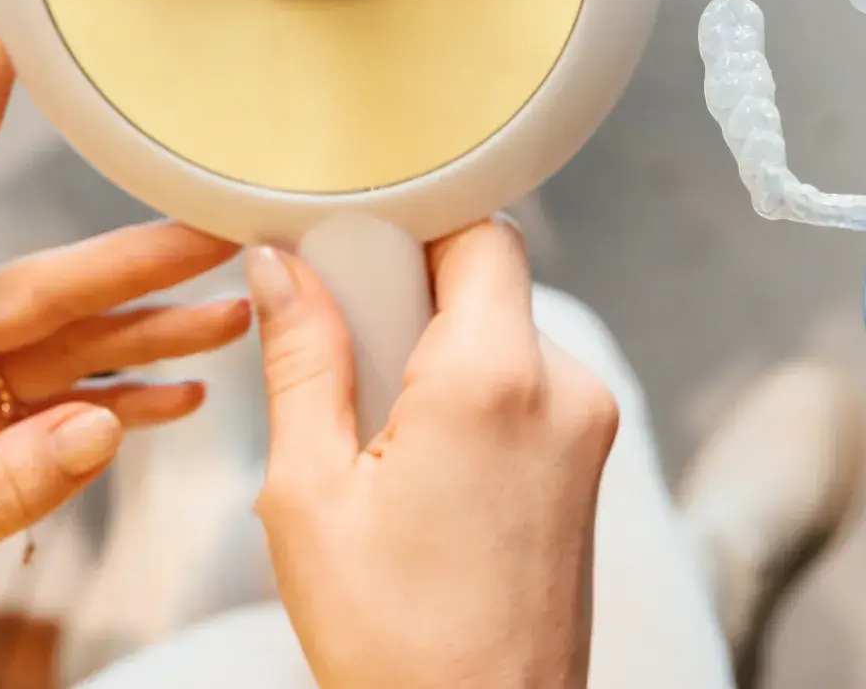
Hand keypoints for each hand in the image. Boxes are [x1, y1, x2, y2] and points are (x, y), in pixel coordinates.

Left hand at [0, 34, 251, 686]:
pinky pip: (73, 413)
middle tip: (216, 227)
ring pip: (76, 350)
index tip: (8, 40)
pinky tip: (184, 393)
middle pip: (48, 294)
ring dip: (155, 334)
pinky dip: (130, 403)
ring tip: (232, 317)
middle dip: (137, 261)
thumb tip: (94, 430)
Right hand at [245, 221, 617, 688]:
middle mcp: (563, 387)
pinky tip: (417, 463)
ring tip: (376, 435)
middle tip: (344, 360)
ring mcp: (586, 426)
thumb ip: (302, 357)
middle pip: (485, 275)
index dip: (408, 225)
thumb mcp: (310, 492)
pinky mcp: (587, 462)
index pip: (475, 226)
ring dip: (434, 346)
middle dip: (407, 292)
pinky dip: (467, 390)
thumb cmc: (393, 641)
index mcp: (494, 379)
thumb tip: (278, 263)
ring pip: (501, 327)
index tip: (344, 259)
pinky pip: (522, 380)